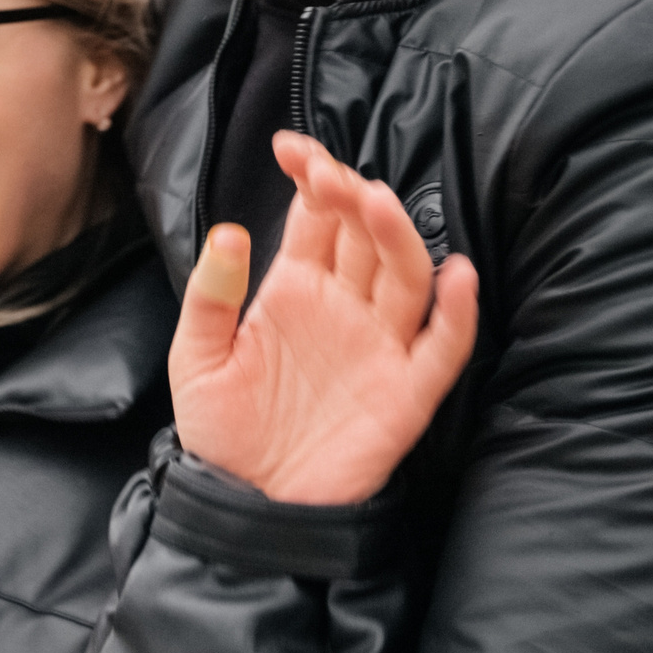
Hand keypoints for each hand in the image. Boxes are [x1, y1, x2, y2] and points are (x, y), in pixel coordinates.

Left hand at [171, 132, 478, 503]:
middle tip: (328, 176)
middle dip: (352, 197)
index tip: (290, 147)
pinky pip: (442, 348)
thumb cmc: (223, 430)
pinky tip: (456, 277)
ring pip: (407, 276)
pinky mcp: (406, 393)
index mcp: (296, 290)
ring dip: (397, 236)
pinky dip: (456, 314)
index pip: (317, 217)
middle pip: (365, 236)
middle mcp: (345, 308)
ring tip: (376, 203)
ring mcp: (380, 347)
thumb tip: (230, 231)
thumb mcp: (197, 359)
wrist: (245, 505)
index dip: (311, 177)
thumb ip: (211, 296)